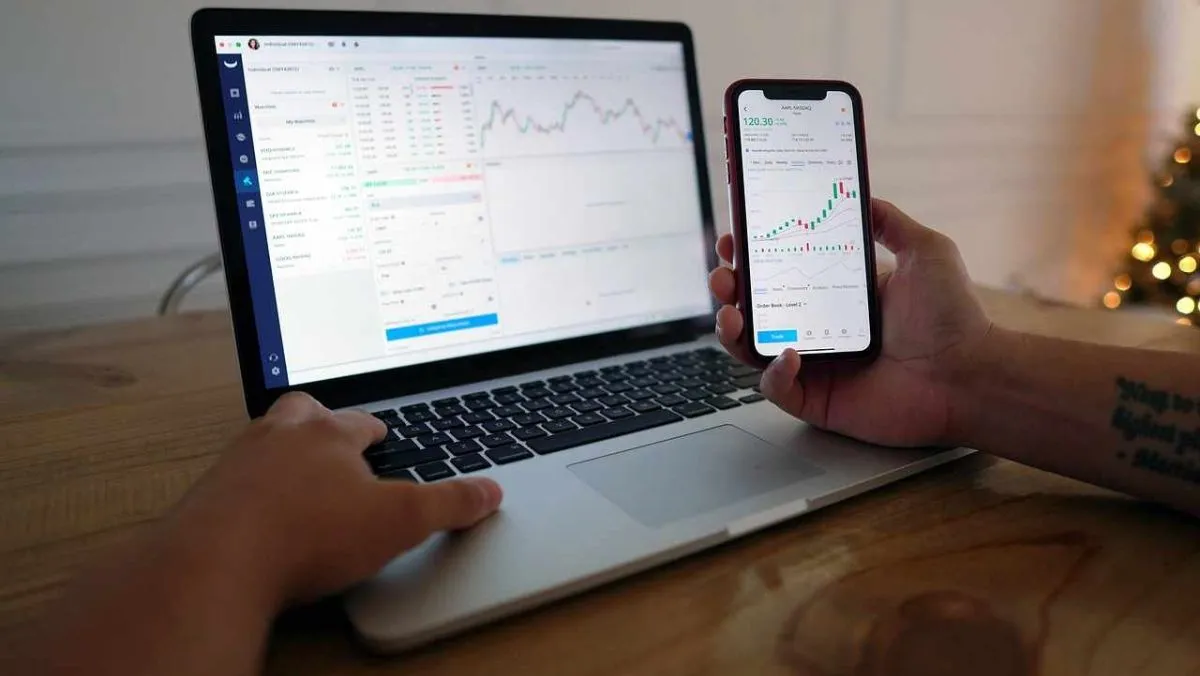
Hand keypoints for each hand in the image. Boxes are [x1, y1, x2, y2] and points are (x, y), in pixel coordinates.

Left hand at [167, 392, 502, 605]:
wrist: (218, 562)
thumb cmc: (309, 534)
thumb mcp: (399, 522)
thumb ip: (448, 504)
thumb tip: (490, 491)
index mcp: (328, 434)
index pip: (359, 421)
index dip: (374, 430)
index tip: (380, 434)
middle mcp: (279, 437)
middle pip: (301, 412)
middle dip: (318, 419)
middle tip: (329, 432)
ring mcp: (236, 463)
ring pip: (262, 439)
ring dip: (279, 449)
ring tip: (294, 468)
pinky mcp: (205, 495)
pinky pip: (231, 478)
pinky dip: (248, 486)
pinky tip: (257, 509)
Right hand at [710, 199, 993, 446]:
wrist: (970, 374)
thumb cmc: (953, 317)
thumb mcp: (924, 251)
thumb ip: (890, 221)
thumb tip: (860, 194)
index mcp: (835, 294)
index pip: (779, 271)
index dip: (750, 256)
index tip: (734, 240)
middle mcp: (818, 328)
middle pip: (754, 308)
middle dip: (728, 290)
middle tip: (723, 276)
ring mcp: (815, 366)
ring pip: (753, 349)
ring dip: (732, 330)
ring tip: (731, 315)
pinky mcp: (817, 400)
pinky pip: (777, 388)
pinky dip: (773, 373)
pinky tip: (788, 356)